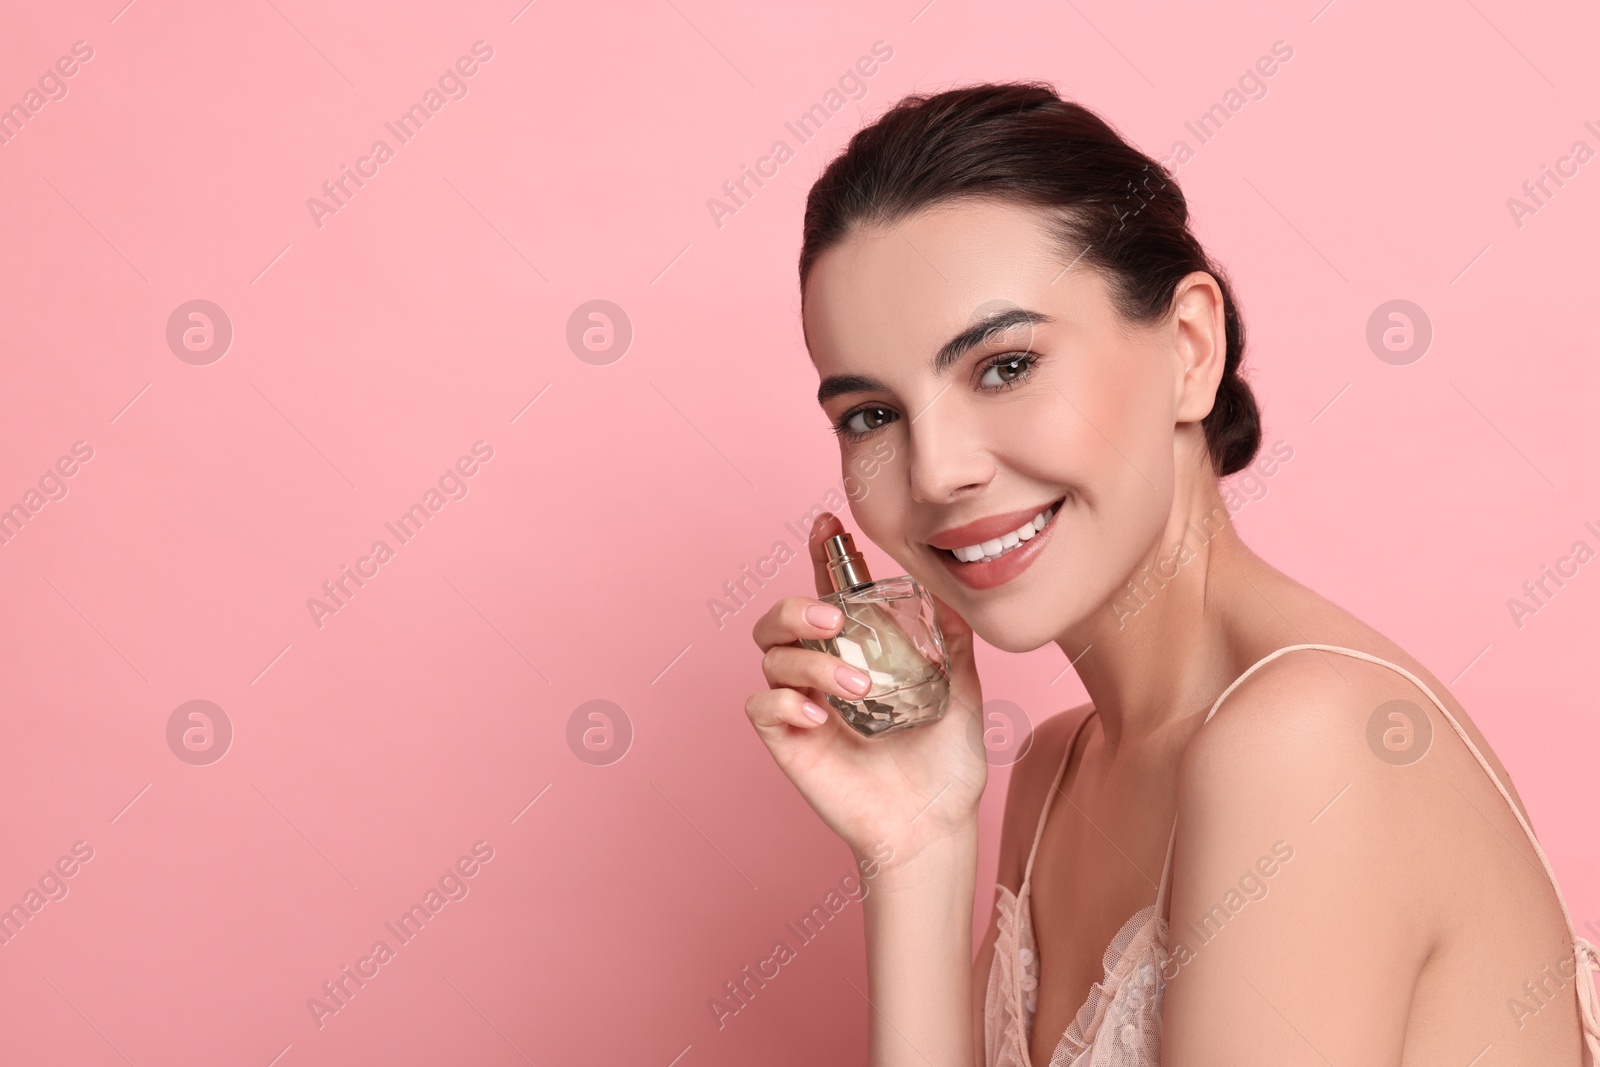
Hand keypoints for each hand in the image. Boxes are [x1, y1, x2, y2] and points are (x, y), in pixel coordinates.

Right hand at [744, 512, 988, 868]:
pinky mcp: (789, 742)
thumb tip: (953, 592)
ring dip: (810, 660)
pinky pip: (762, 705)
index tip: (829, 525)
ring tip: (857, 689)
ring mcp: (803, 705)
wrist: (934, 826)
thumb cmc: (946, 765)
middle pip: (779, 616)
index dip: (823, 555)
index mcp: (859, 652)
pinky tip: (820, 715)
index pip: (829, 592)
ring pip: (770, 655)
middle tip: (835, 620)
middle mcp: (823, 672)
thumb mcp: (963, 691)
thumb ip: (954, 642)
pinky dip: (786, 700)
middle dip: (797, 604)